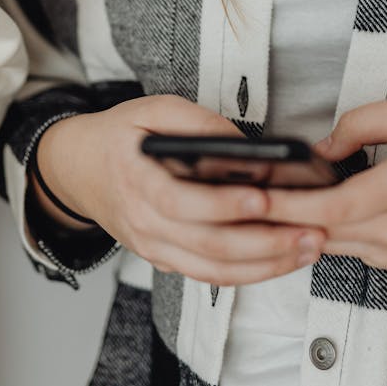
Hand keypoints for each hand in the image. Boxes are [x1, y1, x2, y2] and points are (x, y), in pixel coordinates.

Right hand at [34, 96, 324, 284]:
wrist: (77, 169)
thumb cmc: (119, 136)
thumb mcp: (152, 110)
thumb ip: (196, 121)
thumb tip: (242, 142)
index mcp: (138, 183)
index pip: (183, 203)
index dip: (224, 205)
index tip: (264, 198)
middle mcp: (145, 225)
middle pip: (208, 246)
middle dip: (265, 243)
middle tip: (309, 231)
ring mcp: (155, 249)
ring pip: (214, 271)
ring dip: (266, 265)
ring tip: (308, 248)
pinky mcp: (166, 259)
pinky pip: (210, 276)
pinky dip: (249, 273)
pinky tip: (282, 259)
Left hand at [263, 96, 386, 273]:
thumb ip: (363, 122)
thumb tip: (322, 148)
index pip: (330, 206)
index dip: (288, 203)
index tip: (255, 195)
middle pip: (319, 230)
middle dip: (277, 215)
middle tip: (240, 198)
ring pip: (330, 242)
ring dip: (299, 225)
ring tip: (266, 201)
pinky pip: (349, 247)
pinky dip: (328, 230)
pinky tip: (313, 211)